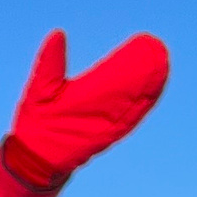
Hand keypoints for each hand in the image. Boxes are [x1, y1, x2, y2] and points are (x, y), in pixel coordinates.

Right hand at [2, 28, 170, 187]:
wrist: (37, 163)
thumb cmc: (36, 124)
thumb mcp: (37, 92)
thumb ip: (49, 62)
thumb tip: (58, 33)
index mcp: (86, 99)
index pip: (117, 73)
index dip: (133, 58)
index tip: (144, 41)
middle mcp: (104, 113)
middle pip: (134, 87)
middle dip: (147, 68)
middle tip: (157, 48)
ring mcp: (111, 125)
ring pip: (139, 101)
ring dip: (151, 83)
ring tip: (161, 64)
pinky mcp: (112, 134)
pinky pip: (135, 115)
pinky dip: (146, 101)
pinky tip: (153, 91)